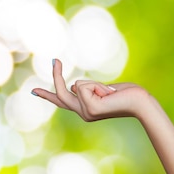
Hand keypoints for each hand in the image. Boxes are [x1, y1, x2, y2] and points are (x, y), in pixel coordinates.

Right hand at [31, 59, 148, 121]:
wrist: (140, 102)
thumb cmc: (126, 94)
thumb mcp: (103, 89)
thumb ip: (88, 89)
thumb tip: (73, 87)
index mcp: (85, 109)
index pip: (62, 101)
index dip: (47, 95)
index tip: (32, 91)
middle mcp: (83, 113)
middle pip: (61, 93)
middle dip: (56, 75)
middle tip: (56, 60)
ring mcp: (85, 113)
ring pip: (78, 84)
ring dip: (95, 83)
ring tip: (110, 92)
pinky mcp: (90, 109)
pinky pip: (83, 85)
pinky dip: (97, 85)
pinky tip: (109, 94)